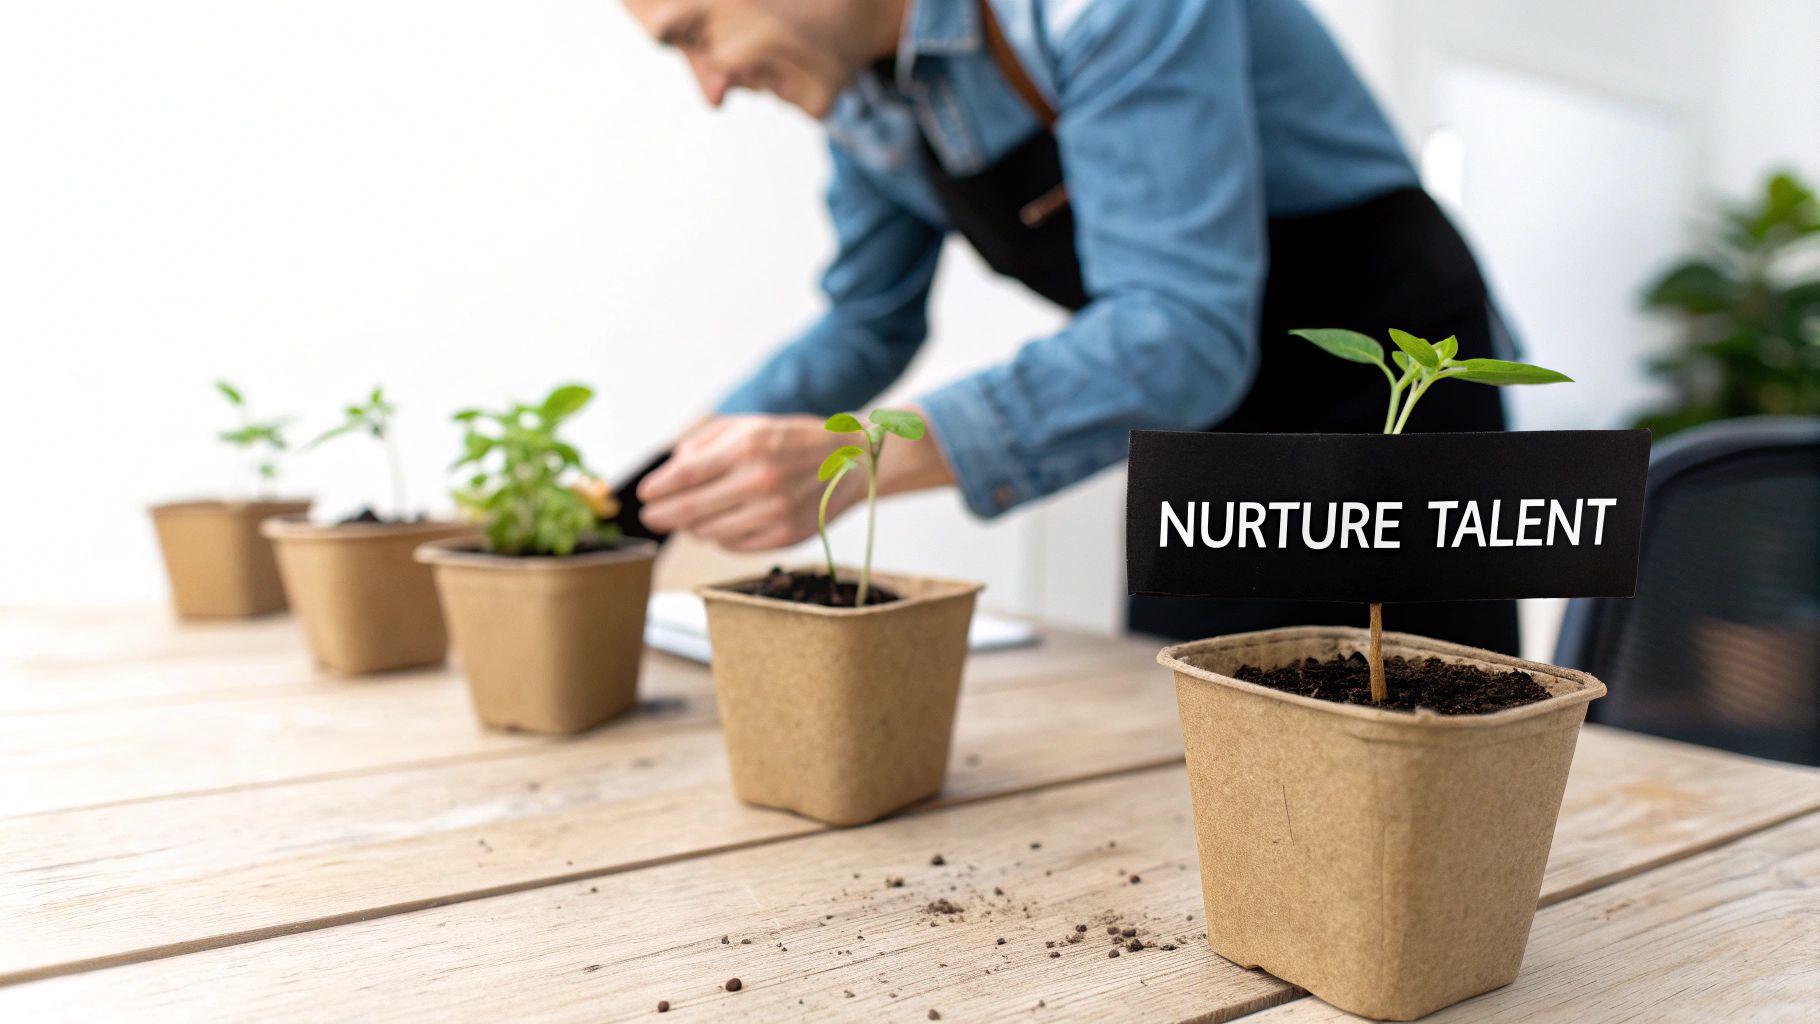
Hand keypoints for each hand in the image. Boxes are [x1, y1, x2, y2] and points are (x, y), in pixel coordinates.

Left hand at [637, 411, 953, 550]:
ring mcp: (774, 513)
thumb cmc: (792, 440)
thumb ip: (704, 443)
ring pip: (709, 533)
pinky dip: (721, 537)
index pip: (685, 475)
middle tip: (650, 517)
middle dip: (662, 515)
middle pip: (690, 510)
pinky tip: (724, 522)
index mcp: (749, 446)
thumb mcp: (749, 425)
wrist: (853, 460)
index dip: (657, 488)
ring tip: (693, 516)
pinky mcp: (785, 537)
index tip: (644, 495)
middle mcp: (761, 481)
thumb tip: (670, 471)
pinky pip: (734, 546)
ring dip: (693, 526)